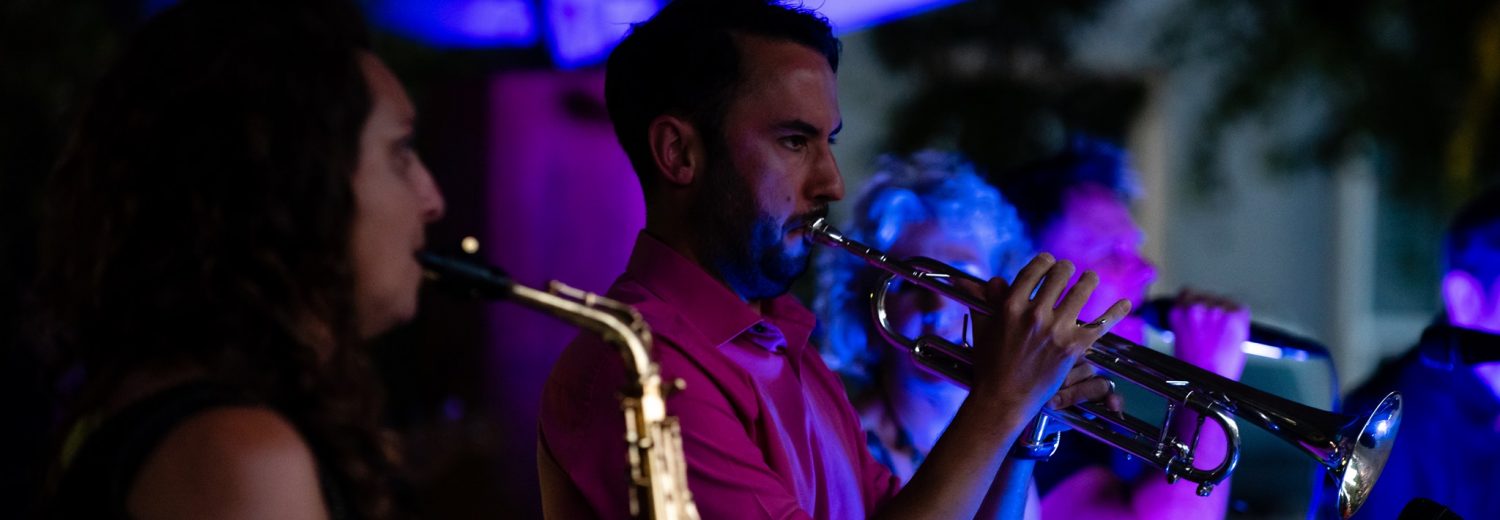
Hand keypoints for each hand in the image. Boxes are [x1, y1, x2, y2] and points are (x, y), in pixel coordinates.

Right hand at [968, 253, 1131, 418]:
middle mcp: (1035, 314)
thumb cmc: (989, 365)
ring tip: (1090, 278)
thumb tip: (994, 280)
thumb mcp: (984, 328)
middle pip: (1059, 275)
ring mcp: (1056, 330)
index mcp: (1011, 306)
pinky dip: (1116, 312)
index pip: (1034, 270)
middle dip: (1065, 269)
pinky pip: (1101, 324)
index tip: (1049, 261)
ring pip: (1081, 291)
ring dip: (1088, 280)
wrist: (1003, 398)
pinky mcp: (1073, 347)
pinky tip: (1126, 303)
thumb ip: (988, 301)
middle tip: (1068, 270)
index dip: (1045, 261)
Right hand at [1168, 288, 1249, 379]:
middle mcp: (1196, 307)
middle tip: (1213, 326)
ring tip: (1224, 331)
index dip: (1195, 302)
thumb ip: (1188, 321)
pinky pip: (1240, 308)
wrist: (1209, 381)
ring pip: (1224, 300)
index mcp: (1179, 313)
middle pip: (1207, 295)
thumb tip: (1198, 315)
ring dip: (1226, 312)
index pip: (1187, 293)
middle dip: (1211, 308)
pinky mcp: (1234, 316)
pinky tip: (1234, 331)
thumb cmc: (1194, 367)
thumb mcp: (1181, 338)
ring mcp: (1216, 311)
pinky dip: (1240, 317)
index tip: (1198, 309)